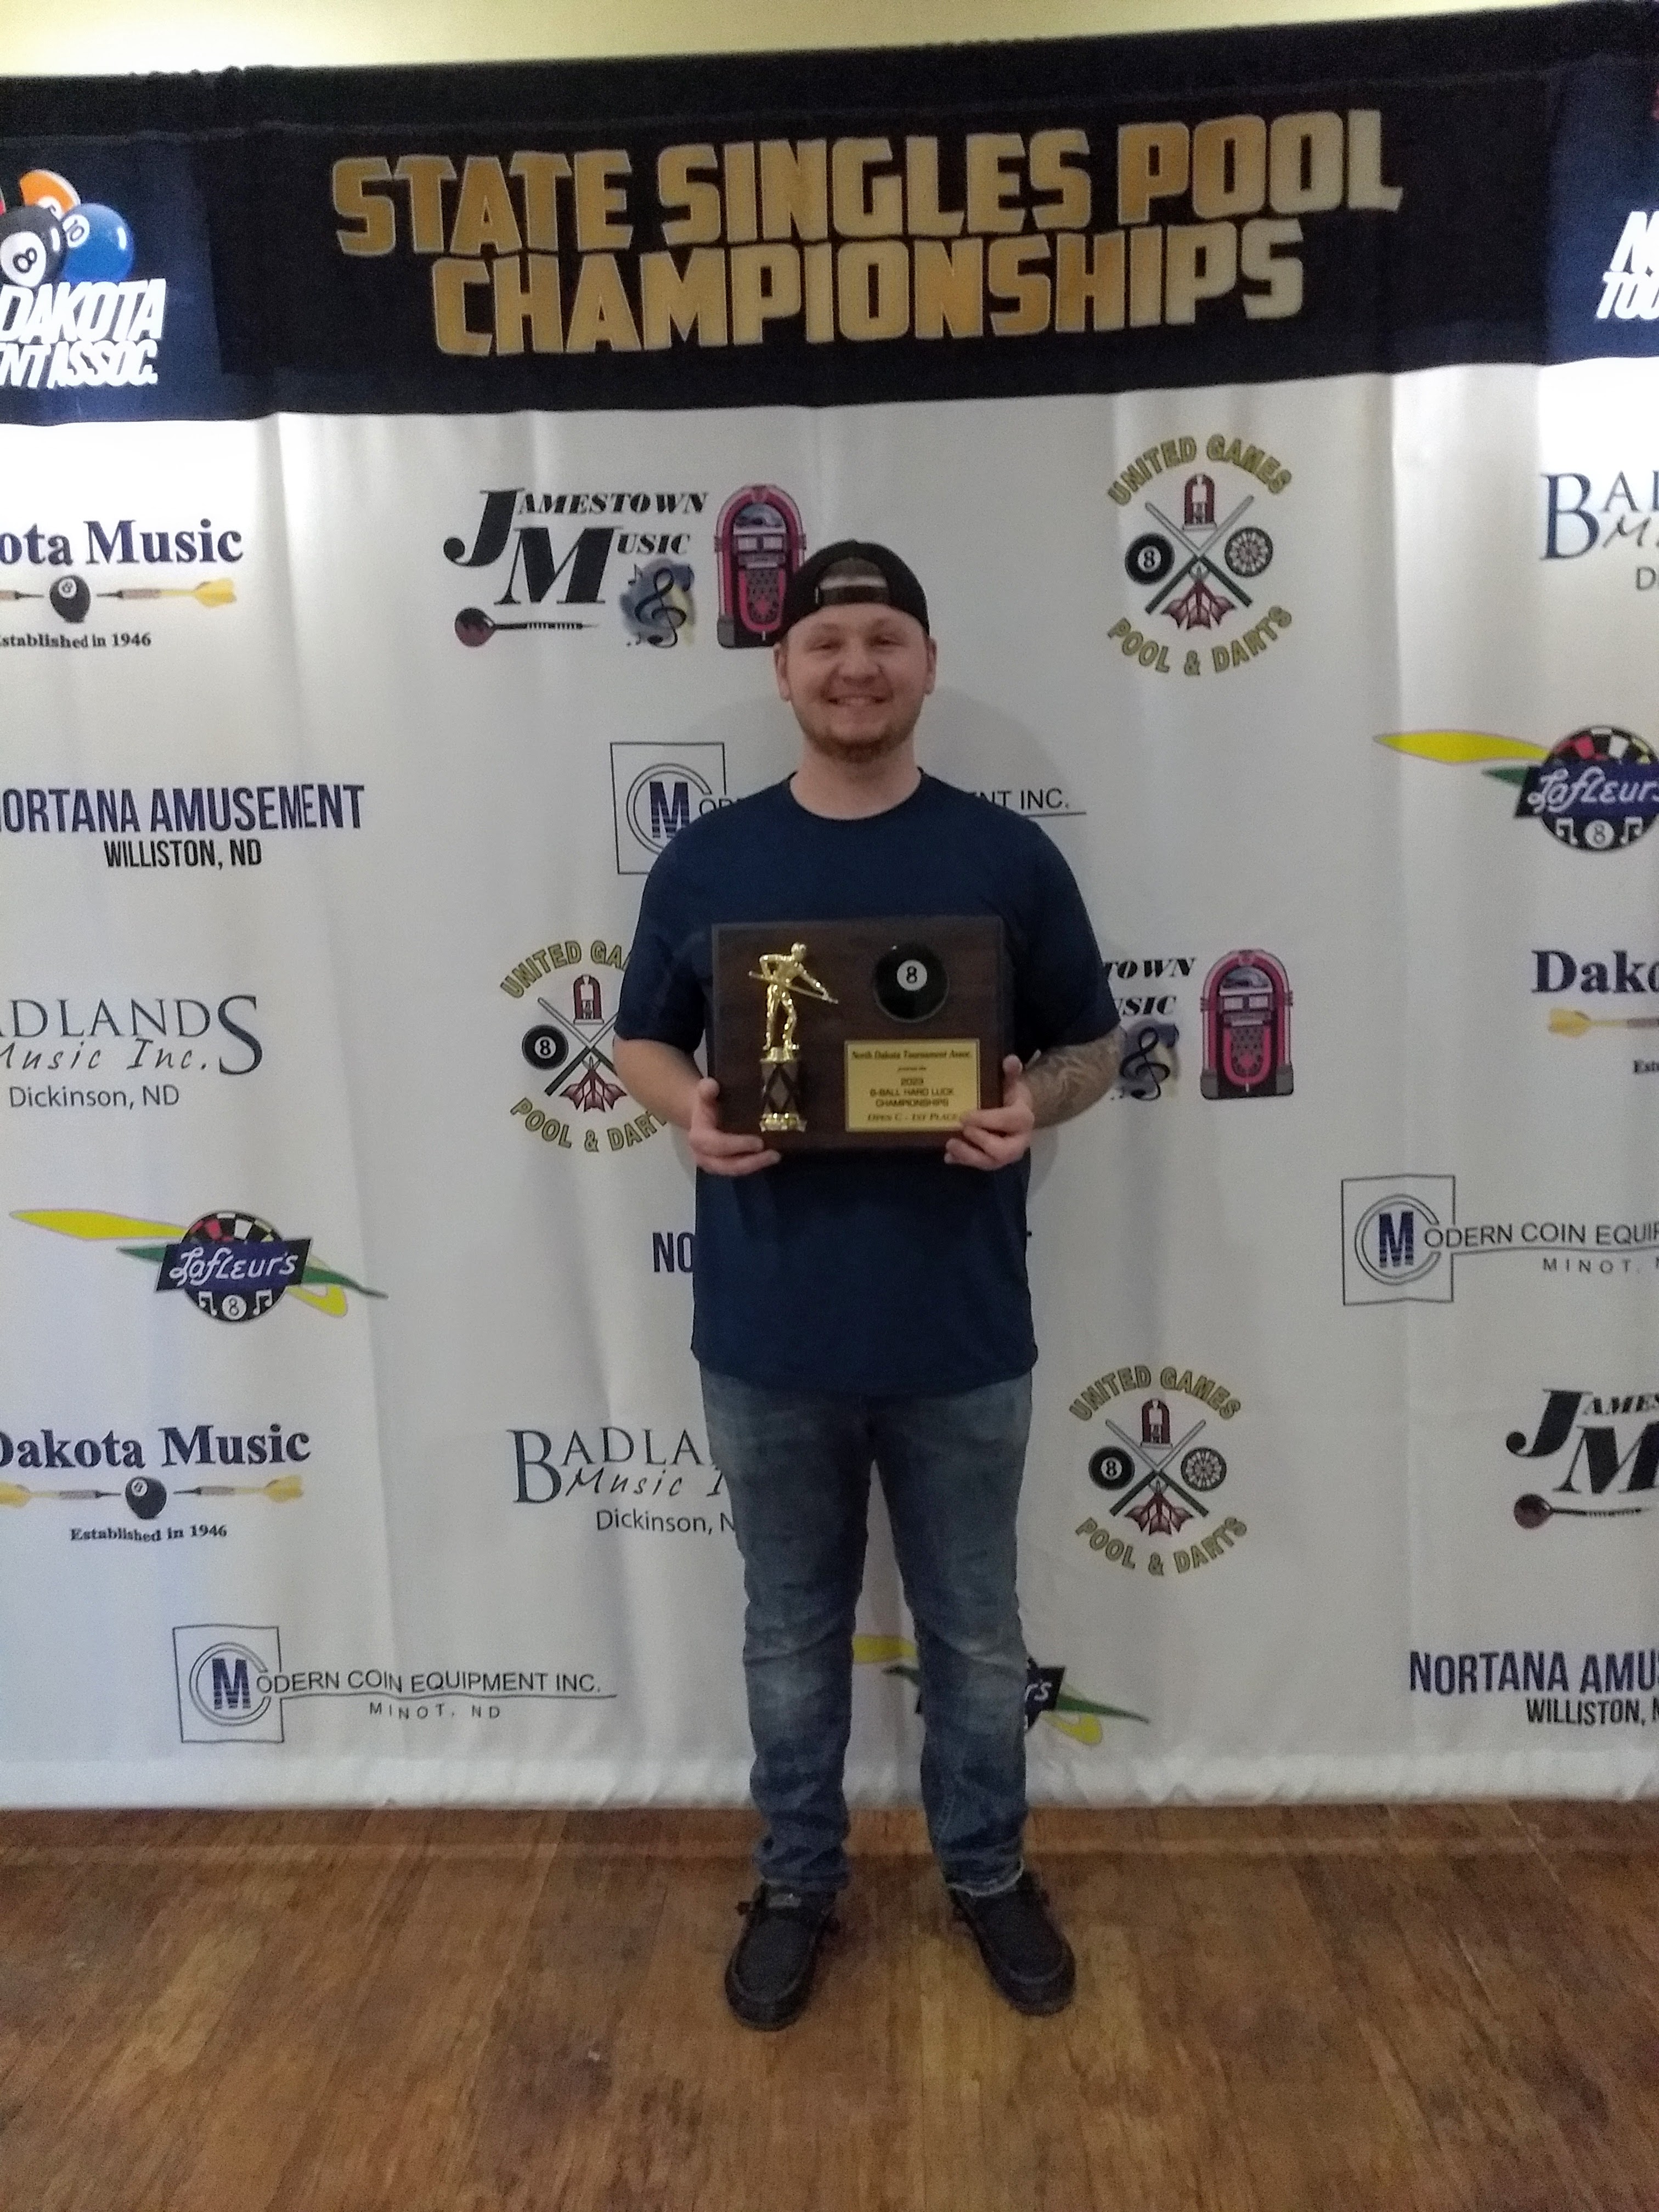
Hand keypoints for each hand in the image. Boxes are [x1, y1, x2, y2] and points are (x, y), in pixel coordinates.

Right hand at [687, 1076, 779, 1177]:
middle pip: (726, 1164)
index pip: (716, 1145)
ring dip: (755, 1165)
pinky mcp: (722, 1167)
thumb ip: (706, 1090)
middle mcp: (703, 1156)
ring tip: (775, 1156)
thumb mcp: (705, 1094)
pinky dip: (754, 1165)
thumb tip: (712, 1085)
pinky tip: (769, 1157)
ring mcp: (712, 1164)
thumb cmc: (707, 1103)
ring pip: (734, 1170)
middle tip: (774, 1155)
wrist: (700, 1115)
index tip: (759, 1143)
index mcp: (699, 1138)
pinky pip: (738, 1169)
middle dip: (751, 1162)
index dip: (737, 1145)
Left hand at [945, 1055, 1034, 1169]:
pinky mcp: (994, 1162)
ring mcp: (1007, 1156)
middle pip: (1002, 1151)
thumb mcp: (1012, 1083)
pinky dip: (963, 1162)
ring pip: (990, 1163)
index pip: (1008, 1121)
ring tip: (949, 1145)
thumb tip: (1010, 1060)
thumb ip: (1011, 1073)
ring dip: (968, 1156)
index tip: (964, 1116)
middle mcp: (1019, 1142)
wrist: (1017, 1114)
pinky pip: (979, 1166)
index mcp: (1023, 1119)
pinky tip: (948, 1157)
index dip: (986, 1120)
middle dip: (980, 1141)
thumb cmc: (1011, 1098)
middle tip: (962, 1129)